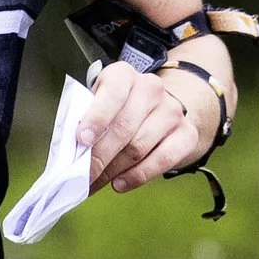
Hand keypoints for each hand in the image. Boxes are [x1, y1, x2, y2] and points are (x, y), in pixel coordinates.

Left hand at [78, 60, 214, 196]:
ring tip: (96, 183)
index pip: (113, 93)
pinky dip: (137, 176)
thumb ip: (84, 120)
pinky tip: (119, 184)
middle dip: (99, 157)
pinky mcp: (187, 134)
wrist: (159, 110)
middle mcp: (151, 88)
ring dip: (113, 170)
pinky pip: (162, 161)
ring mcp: (172, 111)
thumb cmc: (117, 110)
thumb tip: (72, 151)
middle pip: (123, 128)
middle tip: (82, 177)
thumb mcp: (98, 104)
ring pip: (138, 147)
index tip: (81, 140)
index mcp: (124, 75)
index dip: (96, 118)